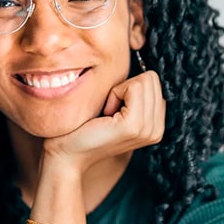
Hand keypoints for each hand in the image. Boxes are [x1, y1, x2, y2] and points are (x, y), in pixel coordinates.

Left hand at [42, 70, 164, 173]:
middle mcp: (157, 129)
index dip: (128, 88)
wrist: (66, 155)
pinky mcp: (134, 126)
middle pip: (151, 78)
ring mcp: (148, 129)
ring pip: (144, 80)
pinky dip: (115, 94)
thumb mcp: (115, 108)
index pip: (154, 82)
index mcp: (155, 125)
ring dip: (119, 91)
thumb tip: (140, 68)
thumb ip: (133, 94)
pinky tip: (105, 115)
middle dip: (125, 87)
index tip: (111, 109)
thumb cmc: (83, 128)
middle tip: (108, 111)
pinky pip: (133, 86)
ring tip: (106, 114)